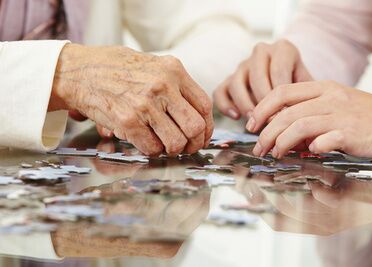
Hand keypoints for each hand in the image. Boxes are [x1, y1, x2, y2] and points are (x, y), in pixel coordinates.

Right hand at [49, 44, 213, 155]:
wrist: (78, 71)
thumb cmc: (115, 69)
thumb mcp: (152, 65)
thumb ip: (175, 85)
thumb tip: (195, 115)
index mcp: (173, 70)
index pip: (204, 105)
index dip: (207, 127)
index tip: (202, 136)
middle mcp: (163, 86)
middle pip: (195, 127)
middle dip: (194, 143)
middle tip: (187, 147)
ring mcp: (145, 104)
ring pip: (175, 142)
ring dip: (172, 150)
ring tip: (164, 145)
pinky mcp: (127, 121)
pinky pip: (151, 148)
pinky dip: (152, 151)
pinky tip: (146, 143)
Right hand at [213, 40, 311, 119]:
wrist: (288, 81)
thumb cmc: (301, 86)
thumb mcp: (309, 85)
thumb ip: (305, 95)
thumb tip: (299, 116)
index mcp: (283, 49)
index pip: (278, 71)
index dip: (282, 97)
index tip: (286, 116)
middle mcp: (261, 52)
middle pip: (257, 77)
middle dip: (264, 103)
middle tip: (271, 122)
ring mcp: (242, 65)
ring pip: (236, 83)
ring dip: (245, 105)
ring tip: (255, 122)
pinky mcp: (228, 80)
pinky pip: (220, 92)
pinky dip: (225, 105)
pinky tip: (236, 117)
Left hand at [246, 80, 371, 159]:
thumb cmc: (366, 118)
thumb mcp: (336, 106)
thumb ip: (310, 113)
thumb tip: (282, 132)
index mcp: (324, 88)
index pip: (282, 91)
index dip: (262, 108)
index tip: (251, 124)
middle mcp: (330, 98)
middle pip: (286, 112)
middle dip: (266, 132)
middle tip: (258, 148)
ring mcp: (342, 115)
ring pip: (299, 125)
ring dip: (281, 142)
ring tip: (274, 154)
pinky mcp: (353, 134)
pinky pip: (325, 140)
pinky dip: (312, 147)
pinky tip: (308, 153)